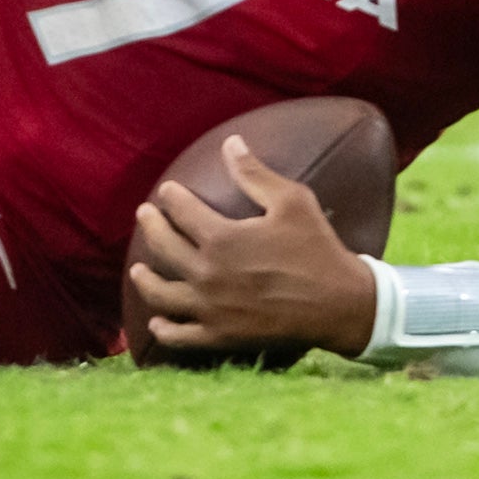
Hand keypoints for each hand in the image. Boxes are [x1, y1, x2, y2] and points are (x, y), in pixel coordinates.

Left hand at [125, 137, 377, 361]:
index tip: (167, 190)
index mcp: (222, 238)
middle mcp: (208, 274)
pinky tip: (157, 322)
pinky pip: (182, 336)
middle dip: (150, 227)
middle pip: (163, 247)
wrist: (340, 305)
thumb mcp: (291, 201)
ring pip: (162, 294)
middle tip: (144, 215)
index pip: (181, 210)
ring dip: (146, 280)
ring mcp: (212, 309)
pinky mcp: (222, 336)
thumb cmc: (316, 248)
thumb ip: (254, 173)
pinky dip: (165, 330)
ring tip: (138, 270)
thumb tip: (230, 142)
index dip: (171, 197)